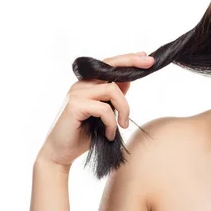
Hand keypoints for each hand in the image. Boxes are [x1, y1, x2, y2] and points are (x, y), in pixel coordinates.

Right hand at [36, 51, 154, 167]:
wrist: (61, 153)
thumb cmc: (83, 135)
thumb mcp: (104, 114)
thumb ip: (112, 97)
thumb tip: (128, 81)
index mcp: (88, 84)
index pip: (108, 64)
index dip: (128, 59)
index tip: (146, 57)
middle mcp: (81, 84)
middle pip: (110, 66)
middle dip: (131, 63)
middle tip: (148, 65)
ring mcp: (76, 93)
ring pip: (112, 90)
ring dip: (124, 109)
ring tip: (123, 125)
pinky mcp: (75, 105)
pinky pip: (104, 108)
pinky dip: (111, 123)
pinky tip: (109, 135)